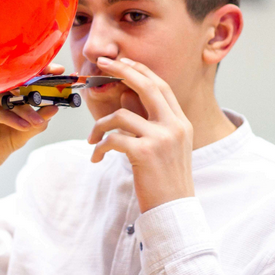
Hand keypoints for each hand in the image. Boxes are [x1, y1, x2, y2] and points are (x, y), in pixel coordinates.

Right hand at [0, 63, 63, 193]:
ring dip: (24, 108)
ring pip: (2, 96)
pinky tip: (22, 126)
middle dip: (35, 85)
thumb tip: (54, 108)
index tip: (60, 72)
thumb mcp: (17, 137)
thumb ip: (34, 124)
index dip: (39, 71)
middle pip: (12, 82)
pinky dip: (8, 117)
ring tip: (38, 121)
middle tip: (54, 91)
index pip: (20, 77)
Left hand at [87, 57, 194, 212]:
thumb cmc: (165, 182)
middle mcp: (174, 126)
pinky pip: (113, 138)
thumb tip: (125, 98)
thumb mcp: (164, 147)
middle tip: (100, 65)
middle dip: (122, 70)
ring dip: (100, 126)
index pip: (161, 86)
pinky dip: (99, 146)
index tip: (121, 62)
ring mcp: (161, 139)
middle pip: (146, 86)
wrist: (175, 212)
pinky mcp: (145, 153)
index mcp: (181, 123)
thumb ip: (149, 122)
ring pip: (121, 115)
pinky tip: (97, 157)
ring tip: (92, 141)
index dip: (140, 70)